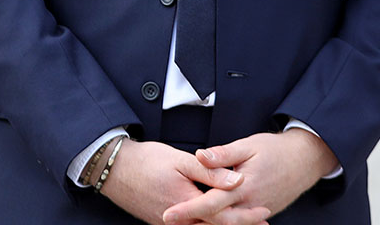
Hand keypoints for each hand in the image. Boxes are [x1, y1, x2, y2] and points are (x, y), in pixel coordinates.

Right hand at [101, 139, 250, 224]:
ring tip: (248, 222)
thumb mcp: (182, 161)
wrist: (116, 170)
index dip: (244, 215)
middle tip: (263, 220)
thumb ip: (211, 171)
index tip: (264, 211)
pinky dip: (207, 223)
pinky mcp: (164, 221)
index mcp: (185, 203)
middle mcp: (177, 221)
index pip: (221, 215)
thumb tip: (237, 180)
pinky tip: (218, 218)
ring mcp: (168, 224)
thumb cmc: (148, 161)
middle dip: (239, 224)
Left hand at [162, 129, 339, 224]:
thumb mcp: (249, 145)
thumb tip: (200, 156)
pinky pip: (239, 222)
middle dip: (191, 222)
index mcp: (244, 187)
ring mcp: (257, 211)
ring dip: (207, 224)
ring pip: (228, 224)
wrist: (306, 160)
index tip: (168, 213)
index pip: (210, 204)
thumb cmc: (277, 149)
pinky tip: (211, 220)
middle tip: (168, 220)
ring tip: (187, 221)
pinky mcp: (262, 213)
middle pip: (216, 220)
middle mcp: (250, 204)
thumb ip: (223, 154)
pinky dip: (224, 222)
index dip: (187, 210)